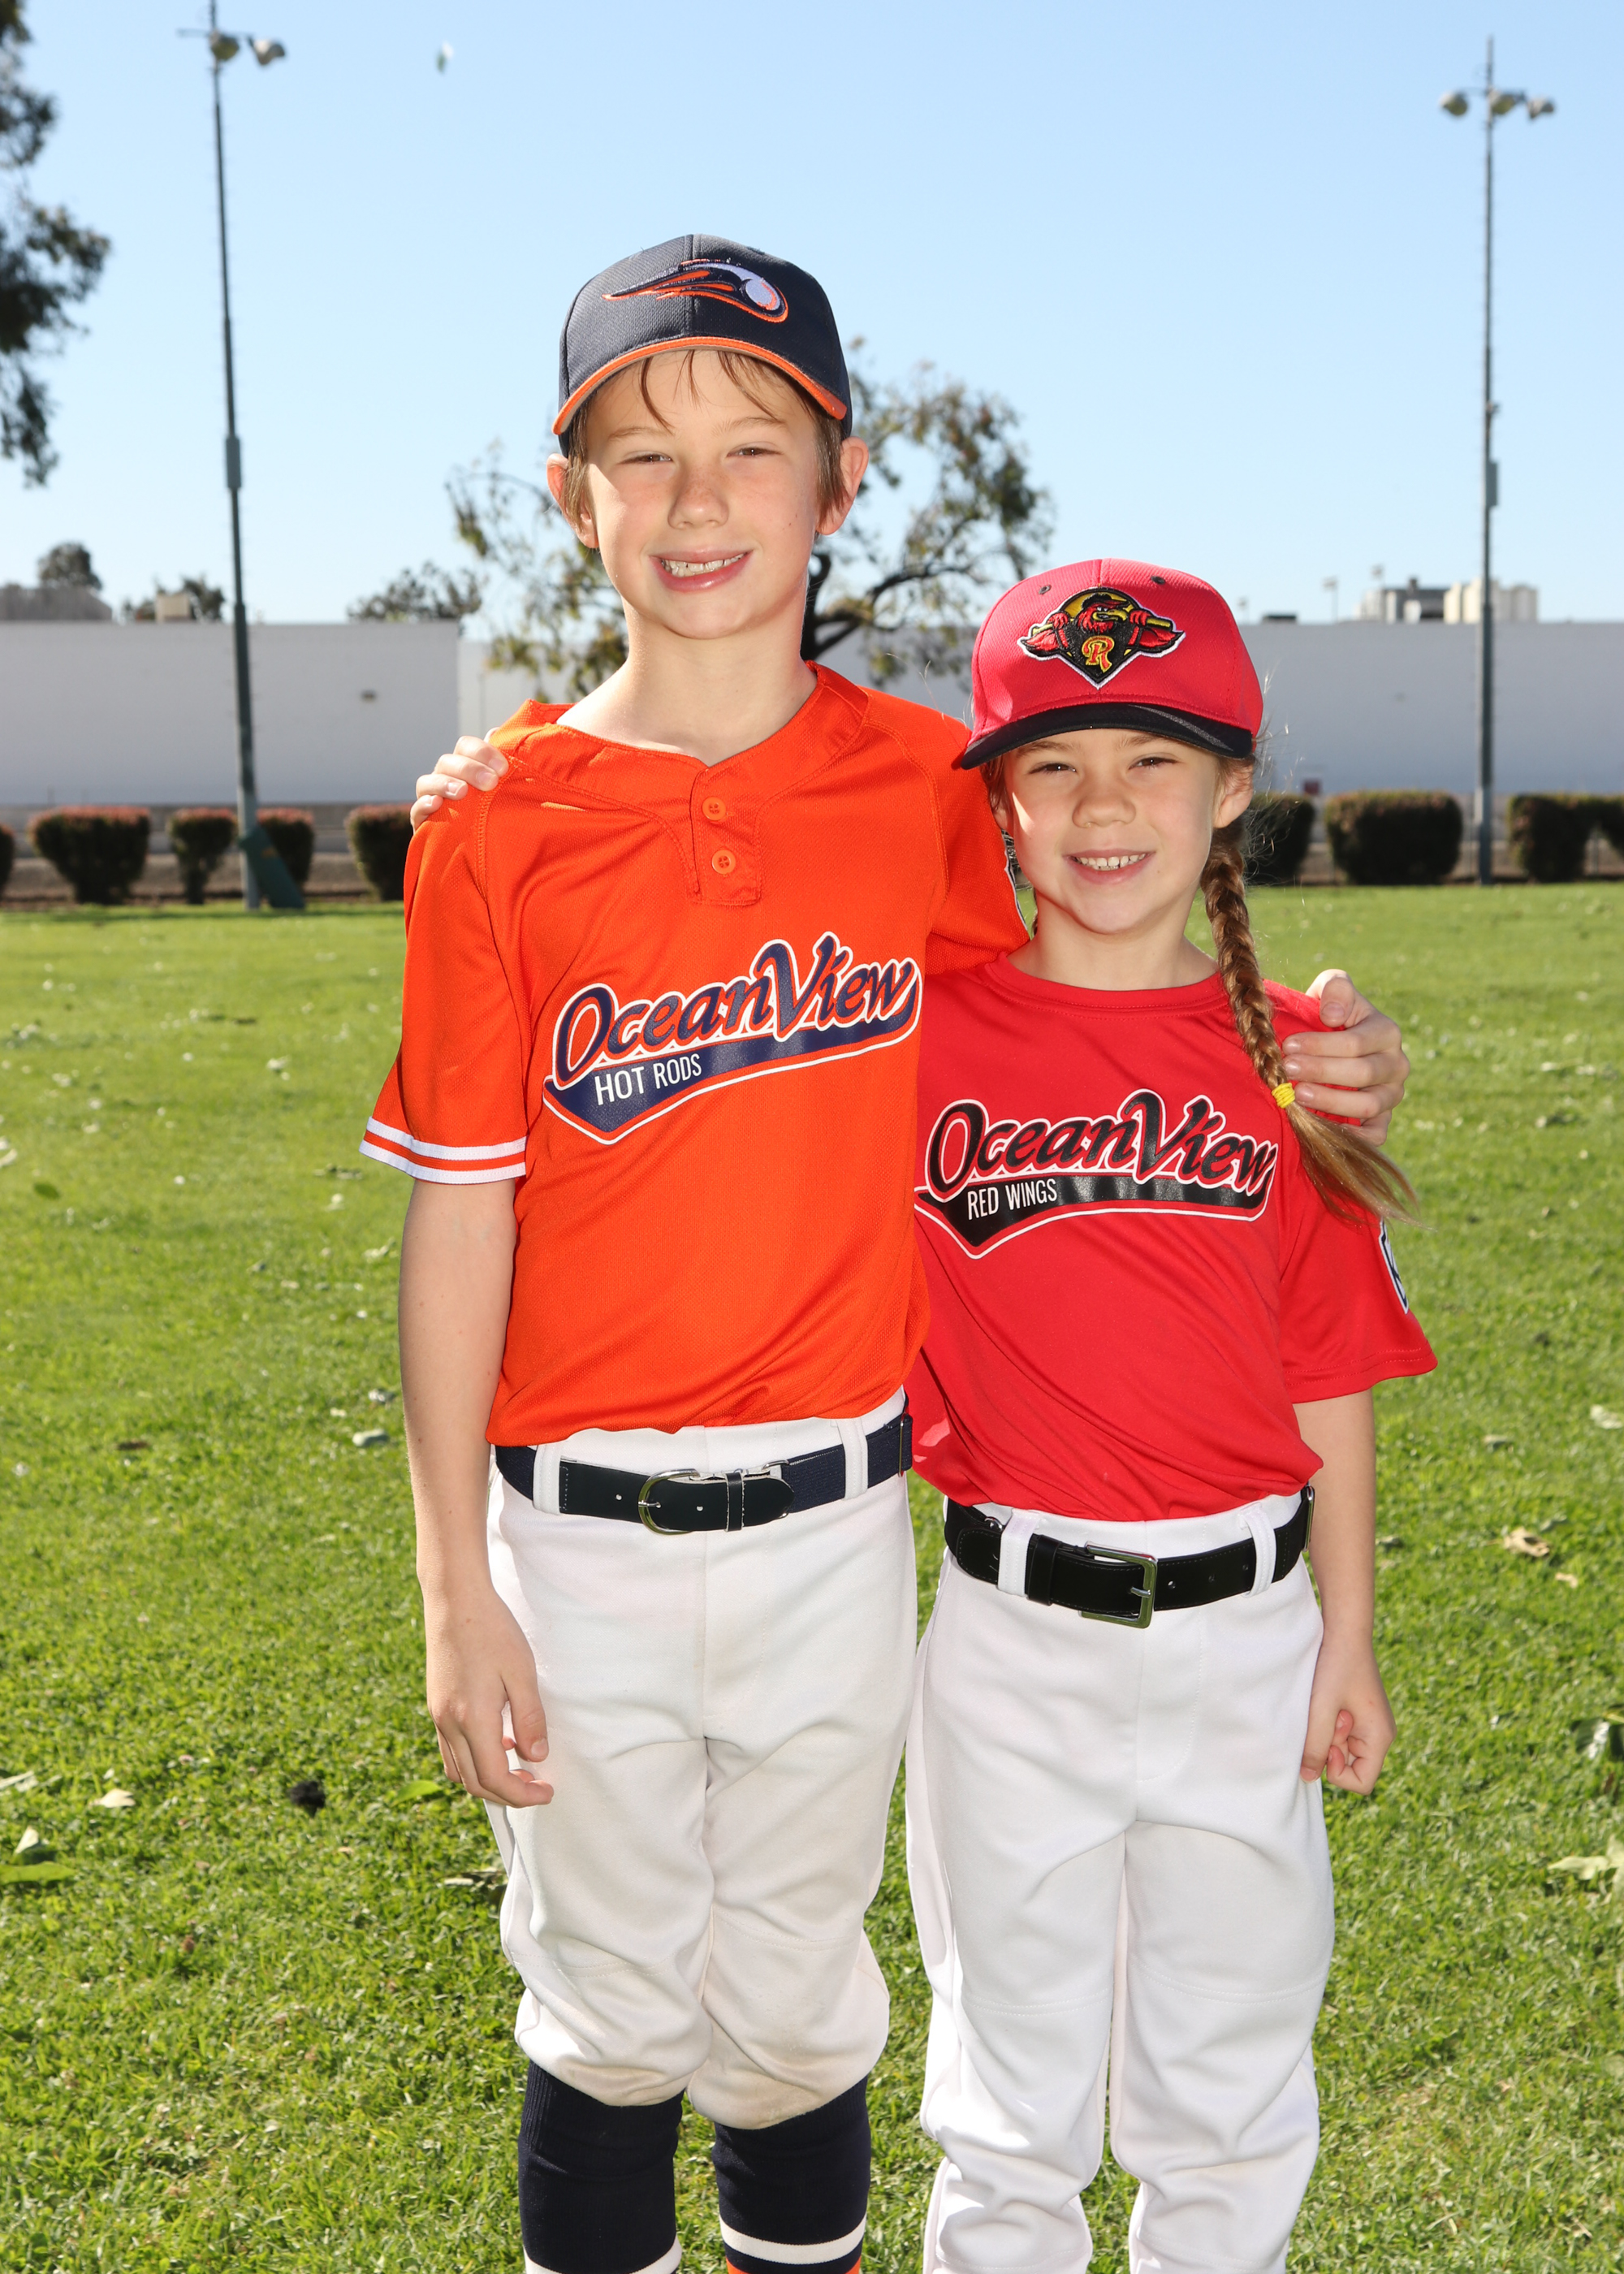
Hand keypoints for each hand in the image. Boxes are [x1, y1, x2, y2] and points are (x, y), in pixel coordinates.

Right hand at [411, 736, 509, 829]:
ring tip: (462, 792)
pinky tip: (437, 804)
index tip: (503, 768)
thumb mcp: (503, 791)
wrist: (480, 850)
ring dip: (445, 783)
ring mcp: (430, 798)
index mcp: (463, 766)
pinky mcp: (422, 822)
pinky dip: (424, 804)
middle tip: (491, 782)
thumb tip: (496, 732)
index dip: (483, 752)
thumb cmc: (494, 814)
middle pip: (447, 761)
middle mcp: (444, 778)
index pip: (466, 746)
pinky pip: (416, 810)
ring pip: (427, 782)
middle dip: (469, 769)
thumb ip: (500, 765)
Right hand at [422, 1578, 552, 1805]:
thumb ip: (530, 1718)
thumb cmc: (492, 1631)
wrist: (455, 1600)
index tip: (547, 1791)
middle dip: (508, 1794)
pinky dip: (473, 1761)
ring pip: (460, 1771)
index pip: (495, 1779)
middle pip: (475, 1783)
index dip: (523, 1795)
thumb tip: (536, 1757)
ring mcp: (438, 1717)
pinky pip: (451, 1751)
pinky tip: (497, 1742)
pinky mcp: (436, 1706)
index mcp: (473, 1719)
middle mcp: (450, 1724)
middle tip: (538, 1786)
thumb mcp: (522, 1672)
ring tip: (519, 1768)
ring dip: (488, 1780)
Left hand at [1282, 971, 1409, 1144]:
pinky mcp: (1383, 1120)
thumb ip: (1335, 987)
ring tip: (1297, 1095)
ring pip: (1368, 1104)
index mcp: (1386, 1032)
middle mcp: (1396, 1064)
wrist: (1326, 1047)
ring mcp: (1391, 1094)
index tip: (1289, 1045)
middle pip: (1362, 1073)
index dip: (1321, 1045)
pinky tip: (1322, 1128)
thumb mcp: (1330, 991)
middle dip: (1321, 1071)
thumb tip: (1332, 1015)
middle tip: (1287, 1070)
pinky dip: (1354, 1136)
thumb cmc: (1326, 1017)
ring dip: (1331, 1101)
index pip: (1357, 1042)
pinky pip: (1376, 1135)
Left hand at [1300, 1633, 1393, 1794]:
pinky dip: (1328, 1723)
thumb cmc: (1336, 1667)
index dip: (1337, 1772)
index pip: (1361, 1783)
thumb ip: (1315, 1746)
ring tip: (1328, 1704)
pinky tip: (1327, 1701)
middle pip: (1350, 1766)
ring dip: (1328, 1733)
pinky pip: (1339, 1734)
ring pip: (1341, 1749)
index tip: (1327, 1741)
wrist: (1344, 1632)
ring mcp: (1369, 1725)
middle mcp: (1380, 1735)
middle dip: (1331, 1748)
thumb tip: (1308, 1777)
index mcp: (1380, 1738)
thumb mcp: (1321, 1709)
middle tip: (1328, 1715)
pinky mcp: (1359, 1716)